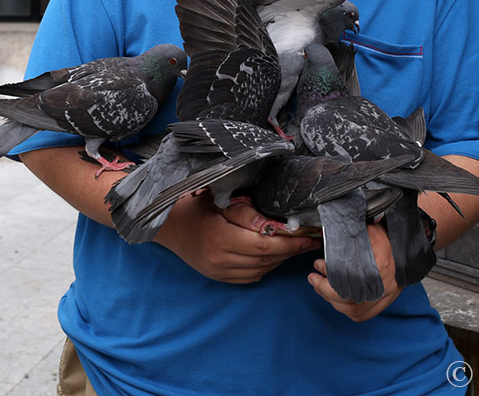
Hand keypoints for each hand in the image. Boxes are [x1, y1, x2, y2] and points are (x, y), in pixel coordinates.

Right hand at [154, 190, 319, 283]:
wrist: (168, 226)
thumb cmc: (194, 206)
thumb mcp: (218, 200)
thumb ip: (246, 213)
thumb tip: (273, 225)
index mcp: (221, 237)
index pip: (265, 245)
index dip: (290, 243)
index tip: (308, 237)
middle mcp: (220, 259)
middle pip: (266, 259)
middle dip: (291, 251)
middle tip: (310, 241)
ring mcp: (219, 272)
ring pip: (261, 270)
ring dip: (280, 259)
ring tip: (295, 246)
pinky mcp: (219, 277)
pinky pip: (251, 276)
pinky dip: (266, 266)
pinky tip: (273, 255)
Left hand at [308, 222, 400, 320]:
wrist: (406, 249)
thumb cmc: (389, 239)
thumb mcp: (370, 230)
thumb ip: (351, 235)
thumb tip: (329, 232)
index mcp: (378, 265)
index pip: (347, 278)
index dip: (328, 275)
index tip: (317, 265)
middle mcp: (382, 285)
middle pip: (348, 298)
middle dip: (325, 289)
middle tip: (314, 278)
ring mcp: (384, 296)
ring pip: (353, 310)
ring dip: (333, 301)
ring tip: (321, 287)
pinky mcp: (385, 301)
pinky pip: (363, 315)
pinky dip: (348, 311)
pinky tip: (337, 301)